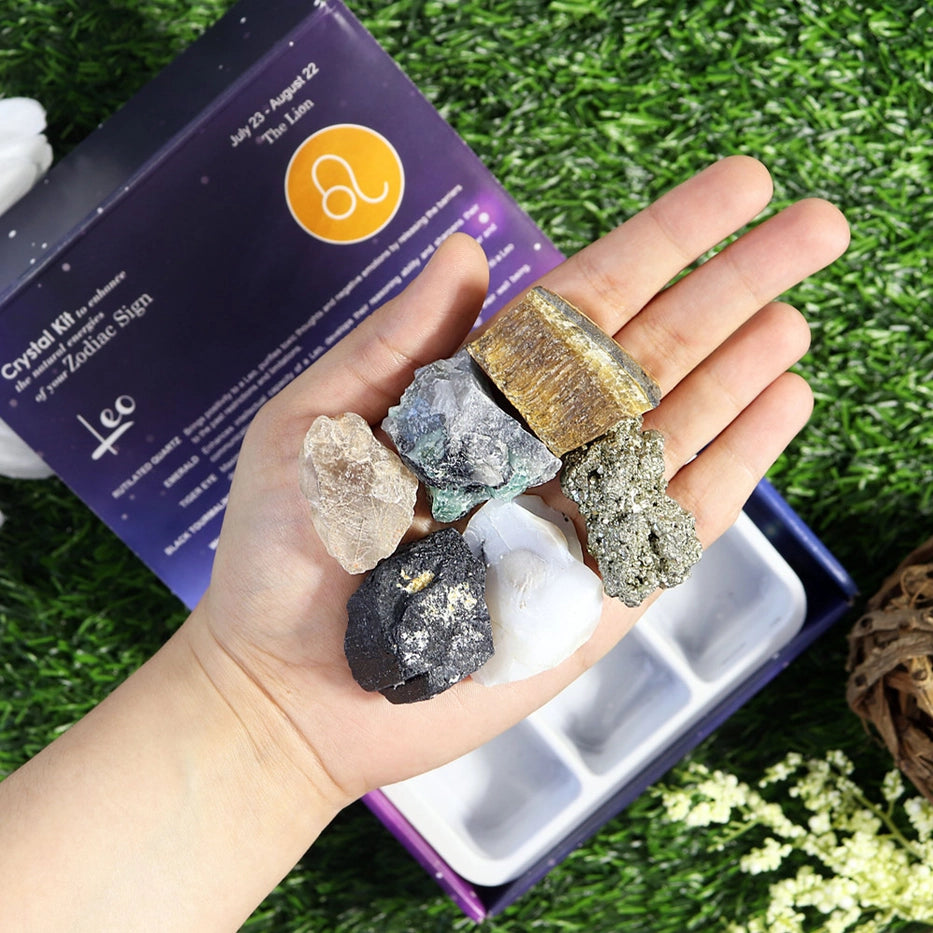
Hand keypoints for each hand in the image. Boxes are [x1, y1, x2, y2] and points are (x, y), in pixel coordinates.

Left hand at [189, 156, 848, 804]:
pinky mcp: (599, 588)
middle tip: (816, 224)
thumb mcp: (316, 424)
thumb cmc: (285, 553)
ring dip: (743, 367)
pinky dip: (734, 464)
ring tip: (800, 311)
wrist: (290, 688)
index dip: (661, 241)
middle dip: (733, 287)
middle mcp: (540, 444)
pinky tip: (783, 406)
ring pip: (678, 426)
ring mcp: (576, 514)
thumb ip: (397, 344)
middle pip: (651, 351)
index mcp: (477, 393)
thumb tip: (466, 252)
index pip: (585, 301)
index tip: (736, 189)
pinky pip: (679, 518)